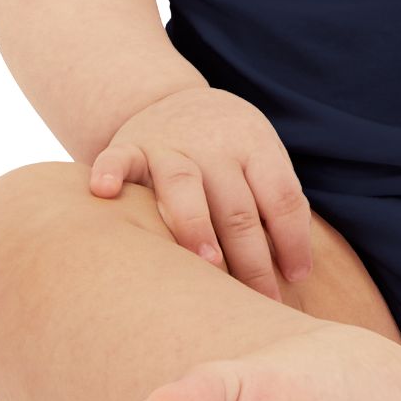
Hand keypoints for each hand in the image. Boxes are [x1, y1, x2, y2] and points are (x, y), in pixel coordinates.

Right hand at [87, 85, 313, 301]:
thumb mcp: (260, 156)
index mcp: (254, 145)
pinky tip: (102, 191)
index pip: (280, 196)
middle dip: (251, 260)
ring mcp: (170, 146)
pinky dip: (109, 172)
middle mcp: (213, 145)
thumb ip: (276, 200)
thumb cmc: (227, 146)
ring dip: (195, 227)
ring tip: (207, 264)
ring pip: (183, 187)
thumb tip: (297, 271)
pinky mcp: (131, 146)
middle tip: (260, 300)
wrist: (173, 100)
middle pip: (237, 207)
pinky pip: (117, 158)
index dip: (292, 239)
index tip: (297, 277)